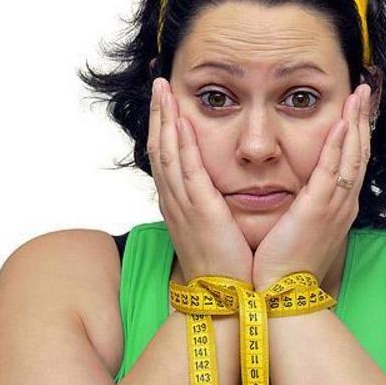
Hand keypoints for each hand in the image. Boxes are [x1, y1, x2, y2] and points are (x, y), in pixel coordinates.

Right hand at [147, 77, 252, 282]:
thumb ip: (213, 207)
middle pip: (159, 148)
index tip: (166, 101)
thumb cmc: (227, 268)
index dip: (164, 127)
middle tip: (158, 83)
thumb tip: (219, 193)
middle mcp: (175, 202)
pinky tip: (180, 122)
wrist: (226, 300)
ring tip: (163, 90)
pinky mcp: (199, 212)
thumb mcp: (215, 230)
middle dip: (159, 114)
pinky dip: (181, 145)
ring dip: (165, 119)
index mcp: (180, 205)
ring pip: (167, 154)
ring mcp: (183, 206)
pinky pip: (186, 172)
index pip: (166, 157)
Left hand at [251, 84, 372, 290]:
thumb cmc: (284, 265)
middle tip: (365, 90)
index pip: (351, 161)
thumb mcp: (297, 228)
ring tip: (359, 94)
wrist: (282, 294)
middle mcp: (343, 204)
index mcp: (337, 207)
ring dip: (356, 122)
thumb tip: (296, 195)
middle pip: (359, 152)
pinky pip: (334, 170)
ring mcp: (335, 206)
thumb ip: (301, 207)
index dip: (355, 133)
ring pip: (352, 155)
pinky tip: (341, 122)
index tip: (355, 108)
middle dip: (362, 119)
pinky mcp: (319, 210)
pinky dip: (339, 144)